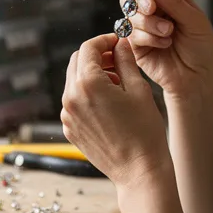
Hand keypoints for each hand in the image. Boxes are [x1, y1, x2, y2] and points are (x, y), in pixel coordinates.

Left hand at [61, 34, 169, 188]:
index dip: (104, 40)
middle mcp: (71, 98)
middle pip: (77, 61)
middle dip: (96, 55)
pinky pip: (74, 101)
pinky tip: (109, 103)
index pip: (88, 48)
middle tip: (117, 60)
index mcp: (88, 84)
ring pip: (74, 81)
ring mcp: (68, 115)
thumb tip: (120, 43)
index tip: (117, 42)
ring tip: (117, 84)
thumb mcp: (138, 89)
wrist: (138, 171)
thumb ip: (125, 61)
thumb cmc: (144, 131)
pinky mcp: (70, 129)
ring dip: (92, 75)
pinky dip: (87, 95)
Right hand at [119, 0, 212, 99]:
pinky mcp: (135, 45)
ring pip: (130, 13)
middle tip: (153, 9)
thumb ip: (174, 1)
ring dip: (148, 22)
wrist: (197, 79)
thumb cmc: (202, 49)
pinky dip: (146, 37)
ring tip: (168, 33)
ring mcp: (143, 27)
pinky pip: (130, 33)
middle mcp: (155, 10)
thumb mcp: (195, 20)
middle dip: (141, 0)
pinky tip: (163, 44)